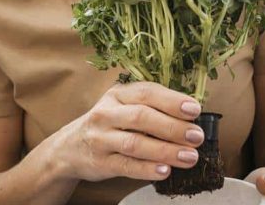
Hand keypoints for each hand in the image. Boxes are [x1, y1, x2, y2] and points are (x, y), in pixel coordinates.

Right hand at [44, 82, 204, 182]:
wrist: (69, 148)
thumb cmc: (107, 125)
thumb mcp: (122, 107)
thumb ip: (151, 107)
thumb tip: (190, 116)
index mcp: (118, 95)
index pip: (146, 93)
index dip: (171, 100)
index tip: (194, 109)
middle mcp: (107, 113)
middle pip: (142, 117)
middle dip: (173, 127)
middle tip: (196, 136)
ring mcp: (101, 138)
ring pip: (135, 143)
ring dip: (166, 150)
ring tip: (190, 157)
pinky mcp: (100, 162)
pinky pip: (126, 166)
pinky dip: (147, 169)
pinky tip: (165, 171)